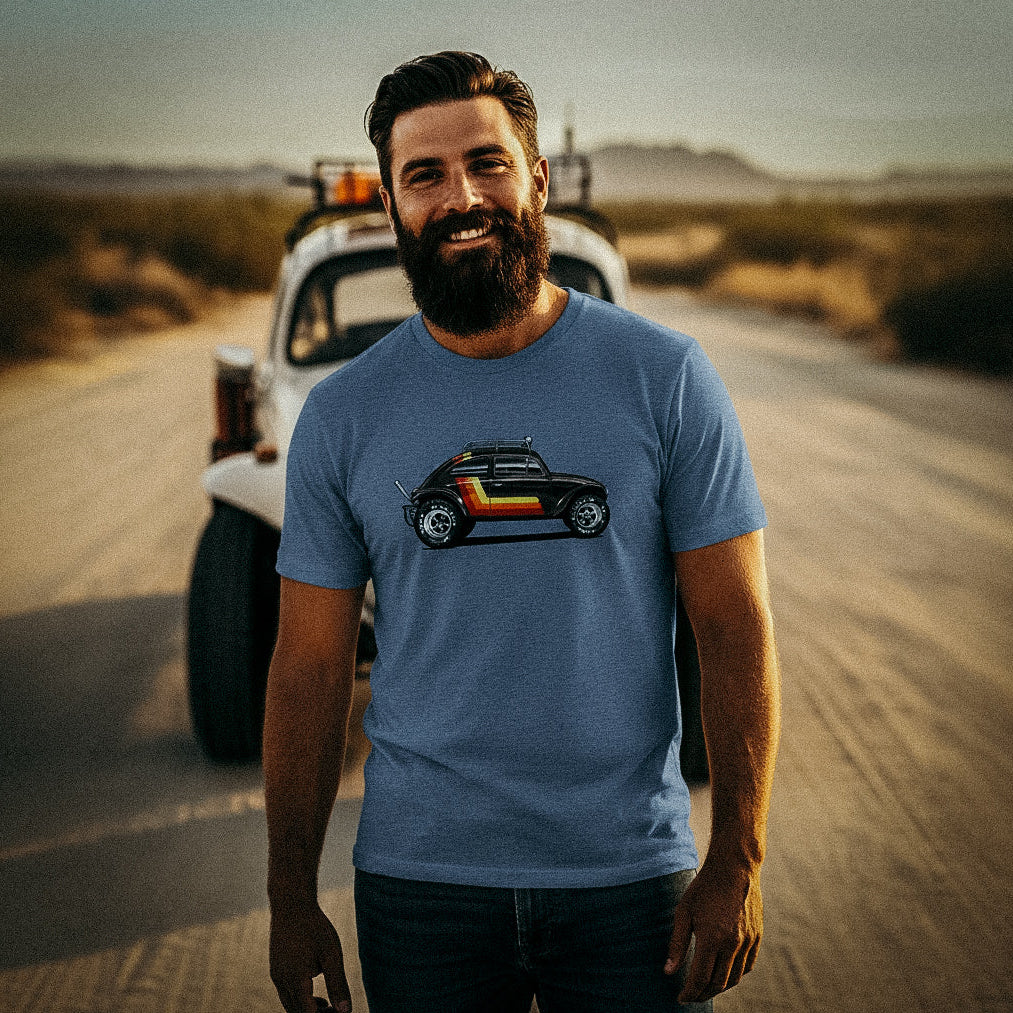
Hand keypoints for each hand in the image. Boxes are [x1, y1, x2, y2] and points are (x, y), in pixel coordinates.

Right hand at [269, 901, 352, 1012]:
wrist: (291, 904)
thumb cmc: (314, 927)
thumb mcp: (331, 954)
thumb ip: (338, 984)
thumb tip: (346, 1011)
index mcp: (296, 980)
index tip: (338, 1012)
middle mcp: (282, 981)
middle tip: (335, 1010)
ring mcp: (276, 976)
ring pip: (290, 1005)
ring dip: (306, 1010)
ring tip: (326, 1005)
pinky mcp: (275, 969)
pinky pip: (285, 994)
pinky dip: (298, 1000)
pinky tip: (314, 993)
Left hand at [663, 859, 762, 1002]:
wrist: (734, 868)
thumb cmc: (704, 887)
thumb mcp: (684, 912)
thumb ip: (677, 944)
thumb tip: (668, 972)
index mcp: (712, 938)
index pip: (701, 978)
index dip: (690, 992)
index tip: (681, 998)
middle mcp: (733, 944)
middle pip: (718, 983)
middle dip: (703, 994)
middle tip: (691, 995)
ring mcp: (748, 941)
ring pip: (734, 978)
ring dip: (719, 987)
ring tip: (705, 987)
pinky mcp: (757, 937)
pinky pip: (748, 966)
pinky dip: (735, 975)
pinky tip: (724, 974)